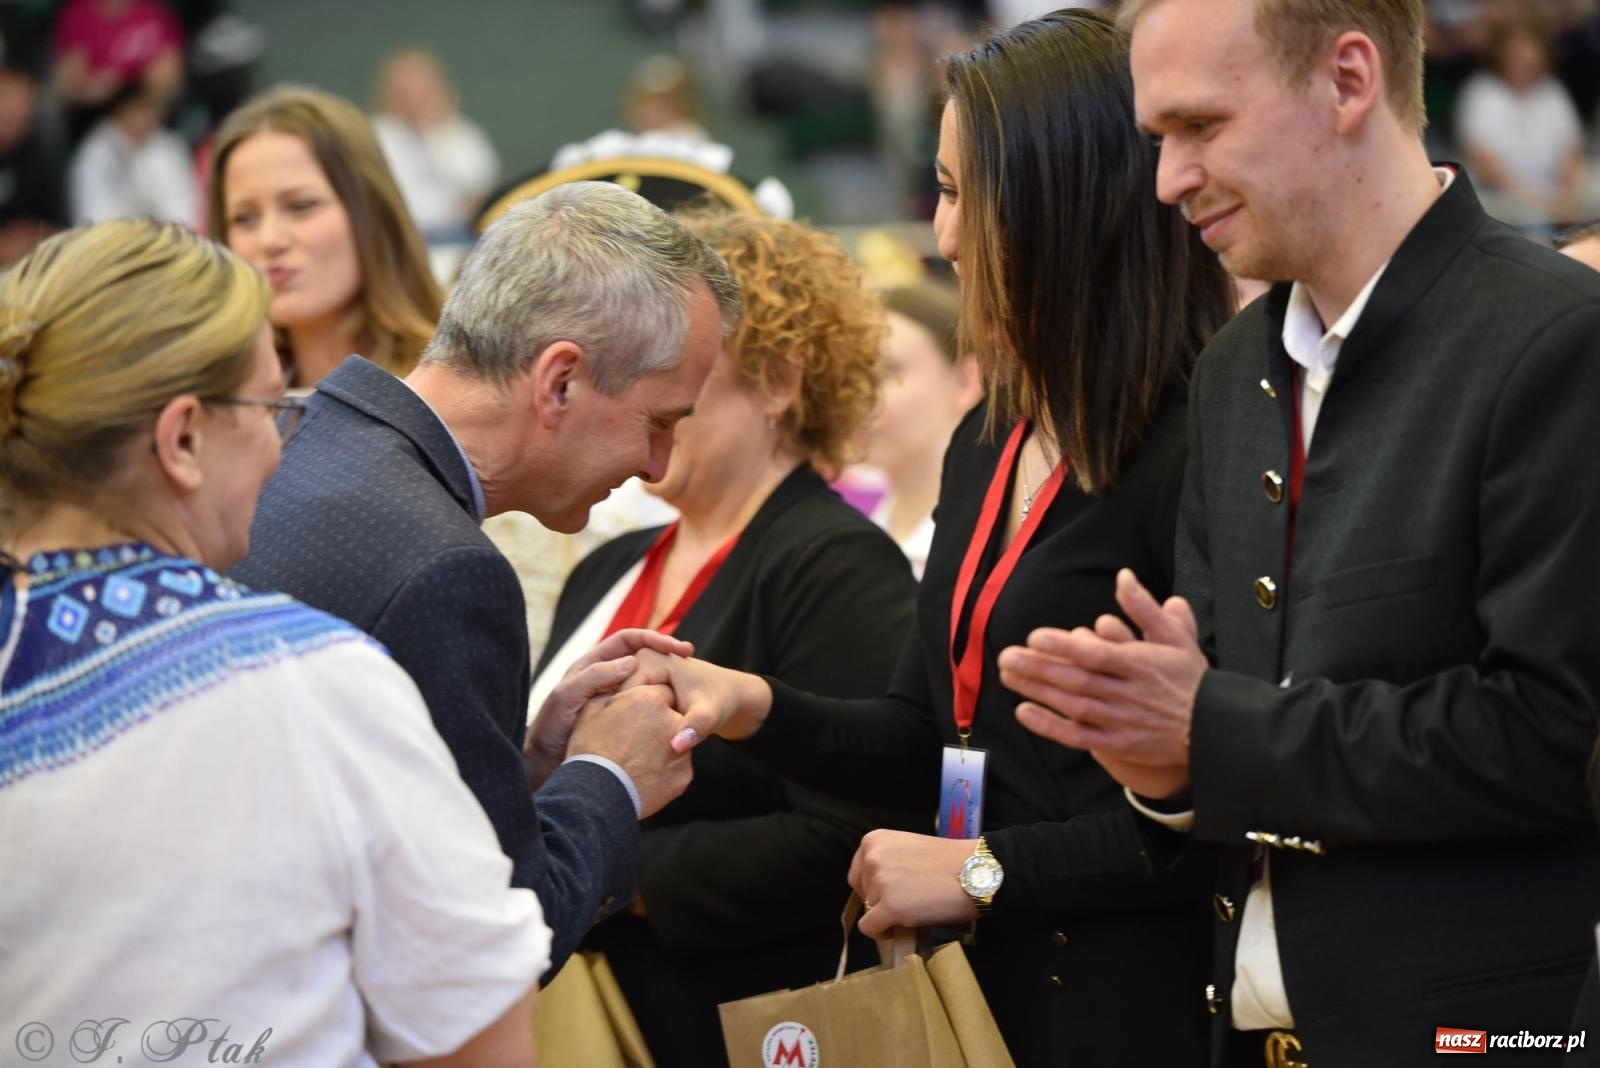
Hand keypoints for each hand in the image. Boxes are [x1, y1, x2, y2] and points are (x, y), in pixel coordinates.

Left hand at [523, 630, 693, 788]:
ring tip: (688, 679)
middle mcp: (607, 677)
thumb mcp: (567, 697)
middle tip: (689, 656)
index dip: (652, 638)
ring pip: (647, 680)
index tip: (674, 646)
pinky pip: (646, 704)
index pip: (629, 640)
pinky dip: (662, 703)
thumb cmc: (551, 730)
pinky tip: (676, 710)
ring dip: (667, 678)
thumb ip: (594, 677)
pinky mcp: (623, 718)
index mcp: (593, 664)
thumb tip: (632, 661)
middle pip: (643, 655)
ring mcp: (617, 698)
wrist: (546, 765)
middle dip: (666, 652)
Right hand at [567, 684, 693, 817]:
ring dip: (663, 747)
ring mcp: (682, 750)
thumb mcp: (591, 710)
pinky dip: (665, 771)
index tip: (637, 715)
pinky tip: (644, 775)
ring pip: (677, 743)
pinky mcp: (684, 775)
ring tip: (637, 760)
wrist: (596, 794)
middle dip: (660, 724)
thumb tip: (616, 685)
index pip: (661, 692)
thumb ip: (611, 691)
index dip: (648, 704)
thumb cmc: (589, 750)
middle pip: (673, 716)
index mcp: (650, 698)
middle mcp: (672, 720)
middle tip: (636, 740)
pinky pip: (677, 769)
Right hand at [620, 649, 771, 752]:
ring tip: (630, 749)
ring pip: (617, 704)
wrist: (725, 693)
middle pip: (614, 697)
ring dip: (622, 725)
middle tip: (627, 751)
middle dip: (620, 723)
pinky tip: (635, 744)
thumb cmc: (719, 701)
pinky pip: (624, 705)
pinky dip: (628, 723)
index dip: (624, 722)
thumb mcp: (709, 715)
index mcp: (649, 658)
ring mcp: (636, 668)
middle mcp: (637, 658)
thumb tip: (678, 747)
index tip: (631, 745)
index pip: (621, 693)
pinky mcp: (638, 681)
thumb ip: (695, 728)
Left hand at [847, 830, 977, 938]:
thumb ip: (888, 862)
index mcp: (874, 840)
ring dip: (888, 914)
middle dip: (881, 900)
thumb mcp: (909, 849)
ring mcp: (879, 883)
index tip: (896, 890)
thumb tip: (877, 888)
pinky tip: (902, 926)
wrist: (975, 871)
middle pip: (862, 892)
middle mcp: (871, 858)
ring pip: (868, 911)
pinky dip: (883, 933)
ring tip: (917, 907)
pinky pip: (870, 929)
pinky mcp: (890, 907)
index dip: (875, 887)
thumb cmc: (949, 860)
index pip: (858, 873)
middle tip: (910, 899)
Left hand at [998, 568, 1204, 799]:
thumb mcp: (1176, 638)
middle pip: (1077, 680)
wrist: (1214, 731)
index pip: (1098, 654)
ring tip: (1007, 676)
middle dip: (1039, 668)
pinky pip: (1078, 736)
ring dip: (1038, 691)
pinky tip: (1024, 711)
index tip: (1036, 637)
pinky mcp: (1117, 744)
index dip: (1065, 647)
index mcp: (1141, 665)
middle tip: (1005, 656)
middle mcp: (1128, 694)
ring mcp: (1121, 721)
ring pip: (1073, 706)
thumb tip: (1123, 575)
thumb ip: (1145, 607)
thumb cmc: (1190, 679)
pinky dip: (1050, 726)